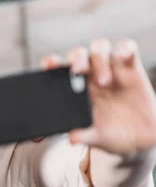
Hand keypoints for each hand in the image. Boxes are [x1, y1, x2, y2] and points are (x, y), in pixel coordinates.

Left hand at [41, 39, 155, 155]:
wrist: (139, 137)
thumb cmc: (111, 134)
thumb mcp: (97, 137)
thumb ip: (84, 136)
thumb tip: (72, 138)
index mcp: (74, 89)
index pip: (59, 70)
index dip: (52, 63)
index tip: (48, 63)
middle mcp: (90, 75)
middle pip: (78, 55)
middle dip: (76, 59)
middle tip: (78, 71)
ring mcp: (110, 69)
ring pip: (99, 48)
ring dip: (98, 59)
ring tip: (104, 81)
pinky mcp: (131, 67)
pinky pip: (127, 48)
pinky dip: (124, 48)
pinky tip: (121, 56)